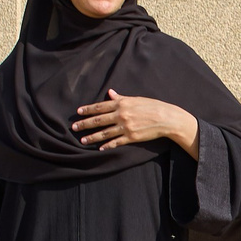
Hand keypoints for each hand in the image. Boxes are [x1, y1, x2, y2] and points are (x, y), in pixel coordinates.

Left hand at [75, 88, 198, 158]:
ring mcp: (126, 127)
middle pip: (99, 120)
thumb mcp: (135, 99)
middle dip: (85, 124)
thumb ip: (120, 98)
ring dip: (92, 137)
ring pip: (105, 133)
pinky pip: (116, 142)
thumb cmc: (152, 106)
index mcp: (122, 104)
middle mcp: (121, 115)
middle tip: (74, 127)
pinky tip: (100, 148)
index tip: (78, 112)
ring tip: (82, 140)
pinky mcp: (131, 137)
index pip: (100, 106)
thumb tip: (110, 93)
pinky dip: (107, 145)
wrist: (166, 118)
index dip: (88, 110)